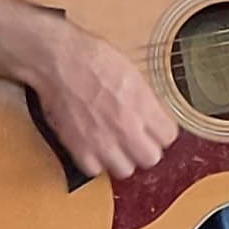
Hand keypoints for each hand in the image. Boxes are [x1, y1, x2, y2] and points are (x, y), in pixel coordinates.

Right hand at [21, 17, 179, 180]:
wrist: (59, 61)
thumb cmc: (92, 58)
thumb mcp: (131, 73)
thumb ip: (145, 100)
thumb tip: (151, 115)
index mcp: (143, 106)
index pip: (168, 137)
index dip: (161, 133)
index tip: (154, 130)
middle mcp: (126, 127)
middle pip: (150, 158)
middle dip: (145, 149)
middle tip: (136, 141)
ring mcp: (102, 140)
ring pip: (125, 170)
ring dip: (121, 159)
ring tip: (114, 147)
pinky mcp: (79, 147)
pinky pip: (94, 169)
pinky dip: (94, 162)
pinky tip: (93, 148)